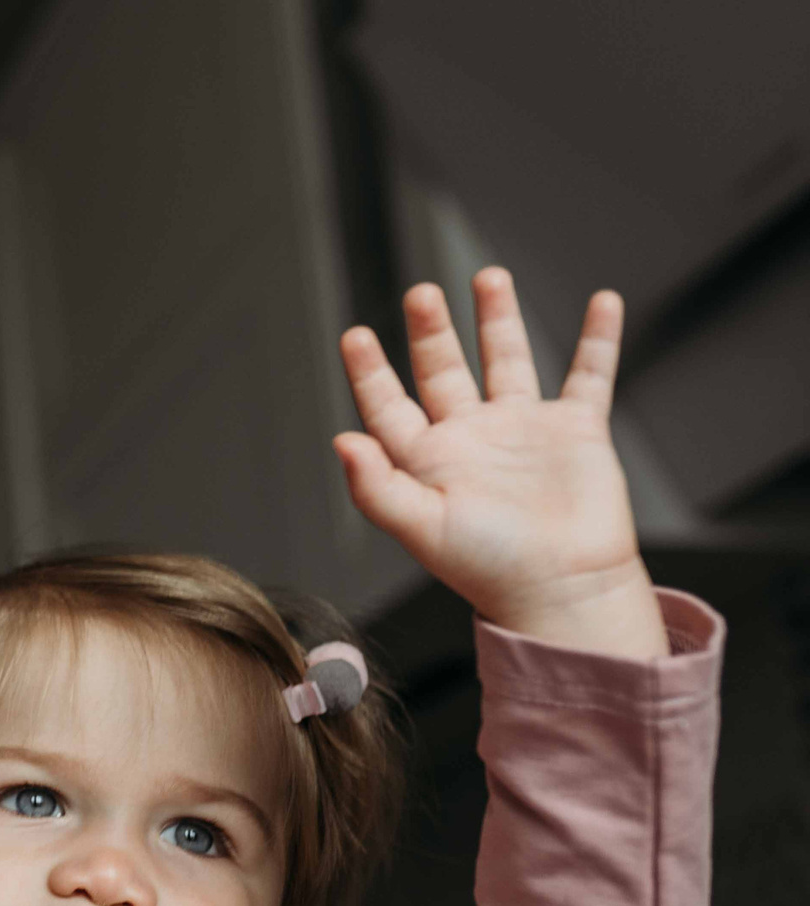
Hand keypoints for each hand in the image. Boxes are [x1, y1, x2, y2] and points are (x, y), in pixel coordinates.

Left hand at [335, 268, 665, 658]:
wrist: (562, 587)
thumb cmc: (489, 568)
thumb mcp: (421, 526)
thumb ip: (376, 486)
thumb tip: (343, 439)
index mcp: (428, 460)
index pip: (389, 406)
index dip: (370, 372)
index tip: (354, 334)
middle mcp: (472, 438)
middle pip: (444, 371)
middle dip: (431, 331)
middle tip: (420, 292)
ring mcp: (524, 430)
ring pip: (507, 359)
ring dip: (498, 318)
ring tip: (486, 276)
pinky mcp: (576, 430)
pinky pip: (590, 374)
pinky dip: (598, 338)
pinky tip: (603, 303)